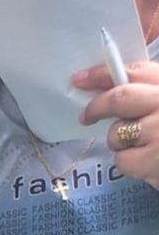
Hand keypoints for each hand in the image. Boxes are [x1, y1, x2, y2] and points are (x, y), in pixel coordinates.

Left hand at [76, 61, 158, 188]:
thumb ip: (149, 94)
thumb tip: (106, 87)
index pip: (137, 72)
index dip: (104, 74)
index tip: (81, 78)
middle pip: (120, 98)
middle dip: (97, 106)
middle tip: (85, 116)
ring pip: (117, 133)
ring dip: (120, 141)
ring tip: (142, 145)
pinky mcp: (154, 159)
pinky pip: (123, 159)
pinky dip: (130, 163)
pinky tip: (148, 162)